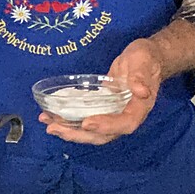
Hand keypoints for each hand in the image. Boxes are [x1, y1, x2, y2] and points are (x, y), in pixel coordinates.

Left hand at [39, 38, 162, 144]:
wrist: (145, 59)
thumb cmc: (145, 59)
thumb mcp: (143, 61)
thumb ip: (141, 76)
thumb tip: (142, 92)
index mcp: (140, 108)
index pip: (125, 124)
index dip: (106, 126)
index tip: (86, 122)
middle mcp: (126, 116)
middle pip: (104, 134)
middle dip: (78, 134)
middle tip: (54, 128)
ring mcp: (113, 114)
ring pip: (92, 131)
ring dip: (70, 131)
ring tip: (48, 125)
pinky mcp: (102, 109)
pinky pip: (86, 119)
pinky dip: (69, 121)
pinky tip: (51, 116)